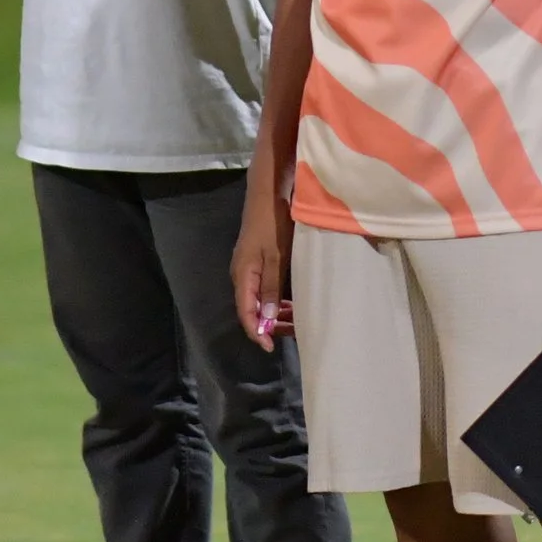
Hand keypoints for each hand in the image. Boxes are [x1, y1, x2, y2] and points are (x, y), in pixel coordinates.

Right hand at [231, 171, 295, 351]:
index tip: (271, 348)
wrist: (268, 193)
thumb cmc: (272, 223)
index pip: (245, 313)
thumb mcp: (275, 256)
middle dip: (271, 325)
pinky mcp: (260, 261)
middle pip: (253, 309)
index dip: (257, 332)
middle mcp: (243, 275)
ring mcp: (251, 267)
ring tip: (299, 320)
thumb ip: (271, 287)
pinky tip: (295, 301)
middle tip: (294, 333)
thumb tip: (266, 318)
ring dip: (277, 312)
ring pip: (261, 299)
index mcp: (243, 275)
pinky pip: (267, 288)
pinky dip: (279, 298)